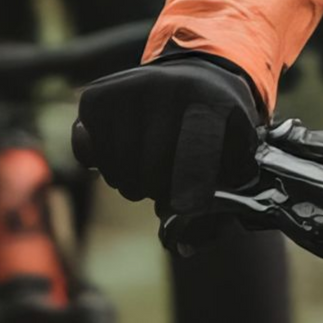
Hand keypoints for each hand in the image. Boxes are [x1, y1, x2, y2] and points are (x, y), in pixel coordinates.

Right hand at [74, 54, 263, 212]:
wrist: (200, 74)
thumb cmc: (219, 128)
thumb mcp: (235, 158)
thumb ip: (218, 209)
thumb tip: (182, 247)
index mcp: (213, 102)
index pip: (193, 171)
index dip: (190, 198)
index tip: (188, 204)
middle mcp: (169, 86)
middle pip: (152, 174)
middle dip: (159, 190)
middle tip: (168, 181)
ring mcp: (129, 86)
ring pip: (118, 169)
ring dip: (132, 182)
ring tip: (149, 166)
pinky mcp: (97, 94)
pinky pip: (87, 153)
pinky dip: (103, 165)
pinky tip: (123, 151)